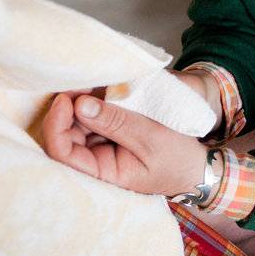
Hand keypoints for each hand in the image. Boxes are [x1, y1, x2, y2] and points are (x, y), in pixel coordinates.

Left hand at [41, 91, 207, 196]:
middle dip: (67, 108)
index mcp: (103, 173)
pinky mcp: (107, 135)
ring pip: (75, 124)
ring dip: (78, 102)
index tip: (65, 99)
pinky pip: (90, 118)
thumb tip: (80, 104)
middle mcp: (95, 162)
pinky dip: (91, 102)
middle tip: (78, 83)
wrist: (198, 165)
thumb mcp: (151, 136)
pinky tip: (98, 89)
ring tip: (90, 82)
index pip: (63, 154)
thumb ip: (116, 121)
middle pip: (64, 135)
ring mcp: (100, 148)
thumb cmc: (178, 158)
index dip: (56, 126)